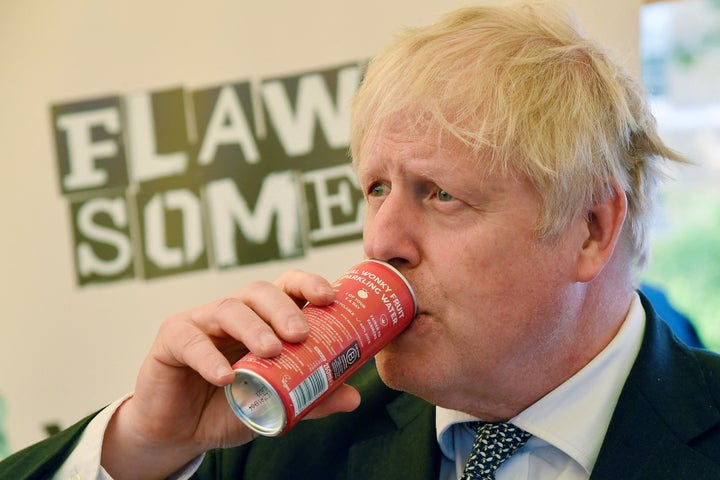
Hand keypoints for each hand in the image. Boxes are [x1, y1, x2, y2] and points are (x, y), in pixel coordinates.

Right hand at [100, 269, 361, 479]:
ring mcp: (201, 322)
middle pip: (260, 292)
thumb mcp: (275, 404)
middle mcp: (234, 313)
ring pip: (228, 309)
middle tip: (301, 334)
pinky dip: (209, 357)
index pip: (287, 287)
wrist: (183, 433)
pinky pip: (190, 340)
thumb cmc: (231, 406)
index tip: (329, 298)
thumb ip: (310, 399)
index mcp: (263, 319)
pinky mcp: (171, 340)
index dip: (308, 284)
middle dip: (284, 309)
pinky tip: (225, 376)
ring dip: (253, 328)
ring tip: (271, 352)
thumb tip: (354, 397)